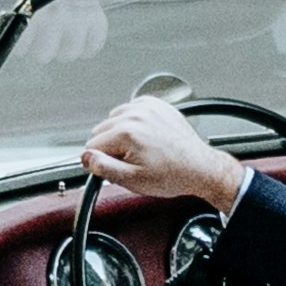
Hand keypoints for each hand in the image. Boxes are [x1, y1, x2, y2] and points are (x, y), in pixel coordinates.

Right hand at [82, 98, 250, 208]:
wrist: (199, 167)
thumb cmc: (171, 175)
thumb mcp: (132, 180)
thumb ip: (104, 168)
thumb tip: (86, 158)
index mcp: (126, 133)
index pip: (91, 146)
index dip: (102, 161)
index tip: (117, 167)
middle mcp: (136, 115)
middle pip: (101, 131)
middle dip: (112, 147)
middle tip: (133, 161)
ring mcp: (147, 107)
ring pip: (114, 119)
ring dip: (121, 134)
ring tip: (142, 149)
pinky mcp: (156, 104)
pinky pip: (131, 109)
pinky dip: (133, 121)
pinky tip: (146, 137)